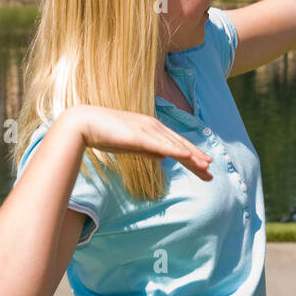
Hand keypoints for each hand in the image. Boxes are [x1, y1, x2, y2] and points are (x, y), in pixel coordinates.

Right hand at [62, 105, 213, 180]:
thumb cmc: (106, 134)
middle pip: (181, 145)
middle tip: (211, 172)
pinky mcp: (139, 134)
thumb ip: (148, 150)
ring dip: (192, 156)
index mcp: (153, 129)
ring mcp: (147, 129)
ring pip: (174, 145)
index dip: (192, 156)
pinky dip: (175, 150)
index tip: (205, 168)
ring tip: (206, 166)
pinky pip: (161, 144)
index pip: (177, 145)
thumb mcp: (131, 145)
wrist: (84, 123)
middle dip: (197, 159)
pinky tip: (188, 156)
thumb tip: (163, 158)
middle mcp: (154, 127)